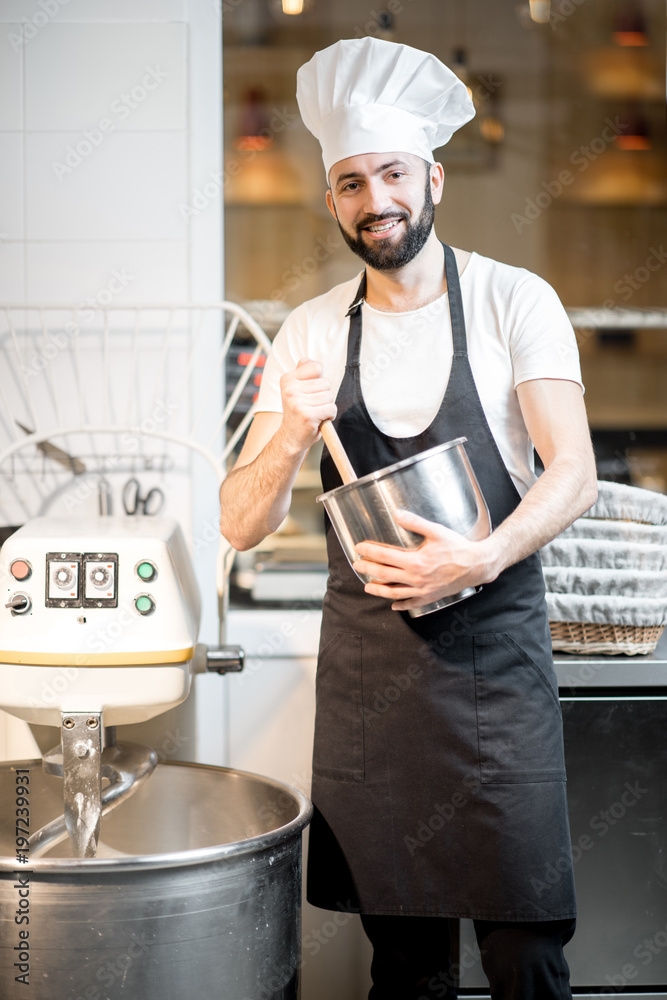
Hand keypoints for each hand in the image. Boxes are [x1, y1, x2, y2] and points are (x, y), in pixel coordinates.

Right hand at [278, 358, 336, 452]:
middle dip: (324, 396)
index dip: (319, 381)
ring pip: (329, 396)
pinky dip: (329, 416)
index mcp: (287, 380)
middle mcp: (290, 389)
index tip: (310, 392)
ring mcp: (298, 403)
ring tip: (314, 413)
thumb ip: (303, 373)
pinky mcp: (307, 415)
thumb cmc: (298, 413)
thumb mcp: (296, 390)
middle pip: (326, 383)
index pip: (316, 367)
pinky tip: (318, 420)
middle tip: (311, 406)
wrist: (290, 438)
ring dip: (326, 406)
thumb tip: (307, 360)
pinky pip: (331, 409)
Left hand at [352, 509, 500, 611]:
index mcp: (416, 561)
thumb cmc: (458, 548)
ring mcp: (422, 590)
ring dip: (378, 589)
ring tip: (367, 586)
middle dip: (367, 569)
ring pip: (394, 593)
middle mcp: (416, 578)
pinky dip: (400, 605)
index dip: (369, 552)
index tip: (359, 548)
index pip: (385, 556)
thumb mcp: (436, 531)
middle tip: (357, 564)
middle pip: (384, 574)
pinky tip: (393, 604)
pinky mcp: (430, 597)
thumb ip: (415, 523)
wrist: (477, 565)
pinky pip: (411, 603)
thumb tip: (397, 513)